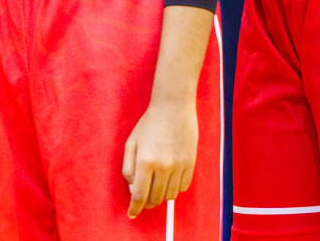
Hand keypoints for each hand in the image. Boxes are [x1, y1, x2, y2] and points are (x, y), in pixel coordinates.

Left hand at [121, 97, 198, 217]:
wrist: (174, 106)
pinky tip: (170, 180)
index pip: (140, 195)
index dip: (135, 208)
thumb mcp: (131, 144)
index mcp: (146, 162)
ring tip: (157, 186)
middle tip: (144, 199)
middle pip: (156, 198)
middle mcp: (164, 166)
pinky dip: (175, 188)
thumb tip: (134, 188)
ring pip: (171, 194)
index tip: (132, 214)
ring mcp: (180, 165)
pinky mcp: (191, 162)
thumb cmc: (149, 123)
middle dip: (147, 203)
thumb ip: (128, 169)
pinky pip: (184, 186)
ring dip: (161, 196)